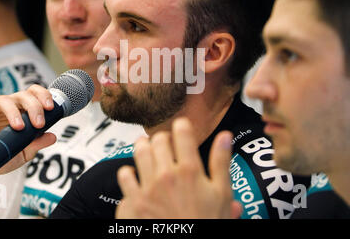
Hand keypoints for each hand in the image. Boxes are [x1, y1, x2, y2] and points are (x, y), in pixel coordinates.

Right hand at [0, 84, 56, 175]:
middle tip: (38, 124)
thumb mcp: (24, 152)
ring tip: (19, 128)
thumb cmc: (2, 153)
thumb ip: (37, 143)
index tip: (50, 108)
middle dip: (33, 107)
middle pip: (22, 96)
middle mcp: (7, 105)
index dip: (43, 96)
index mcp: (21, 109)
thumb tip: (53, 137)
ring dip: (13, 113)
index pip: (33, 93)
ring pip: (3, 101)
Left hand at [116, 118, 241, 218]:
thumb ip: (221, 162)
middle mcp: (167, 175)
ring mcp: (148, 188)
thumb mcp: (222, 193)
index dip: (182, 126)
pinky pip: (124, 175)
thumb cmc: (206, 223)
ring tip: (149, 151)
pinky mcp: (135, 201)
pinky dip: (129, 173)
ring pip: (139, 151)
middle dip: (164, 138)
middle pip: (158, 139)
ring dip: (144, 147)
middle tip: (167, 145)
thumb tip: (225, 136)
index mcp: (190, 170)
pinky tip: (137, 176)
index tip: (182, 128)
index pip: (181, 131)